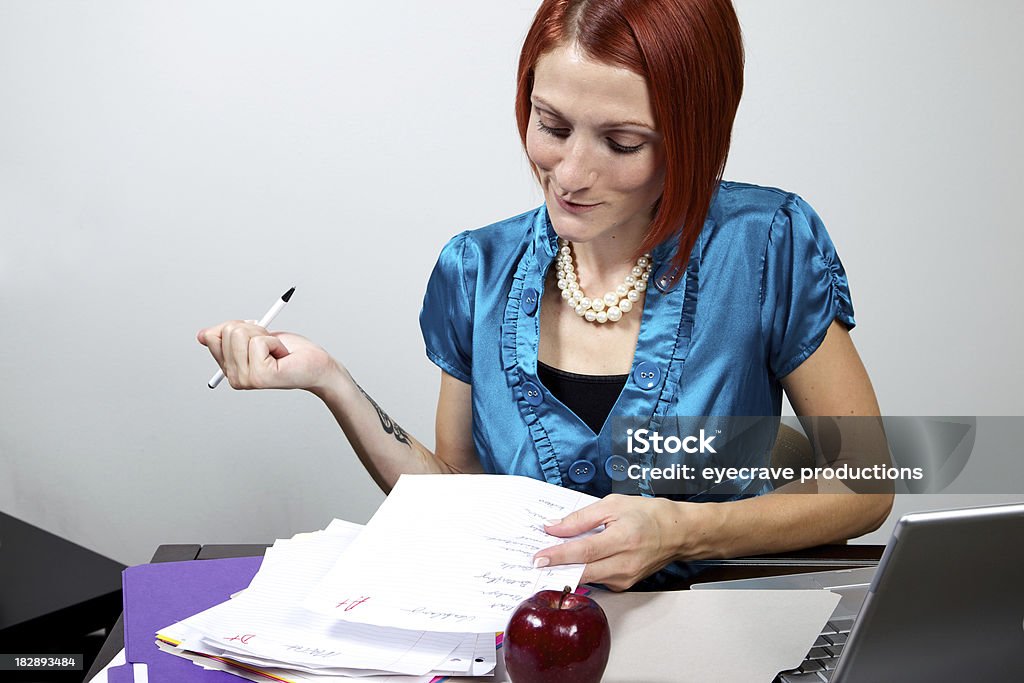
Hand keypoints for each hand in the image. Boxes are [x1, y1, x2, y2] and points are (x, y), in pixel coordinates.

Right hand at [197, 320, 341, 392]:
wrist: (316, 365)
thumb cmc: (289, 351)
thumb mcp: (254, 335)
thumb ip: (228, 334)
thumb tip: (202, 335)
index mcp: (229, 367)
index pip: (212, 335)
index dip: (238, 326)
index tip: (256, 336)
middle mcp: (233, 378)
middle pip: (227, 331)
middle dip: (253, 329)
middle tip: (270, 345)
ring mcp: (244, 380)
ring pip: (241, 334)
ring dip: (264, 335)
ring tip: (276, 350)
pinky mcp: (259, 377)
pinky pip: (258, 342)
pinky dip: (274, 342)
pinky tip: (282, 356)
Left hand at [533, 494, 708, 590]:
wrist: (678, 533)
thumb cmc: (650, 516)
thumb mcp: (613, 505)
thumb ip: (581, 518)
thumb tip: (555, 528)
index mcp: (623, 539)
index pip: (583, 551)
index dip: (558, 555)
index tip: (538, 557)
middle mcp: (625, 564)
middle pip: (582, 571)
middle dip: (557, 568)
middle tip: (536, 563)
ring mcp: (625, 578)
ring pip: (588, 578)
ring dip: (569, 569)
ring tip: (555, 556)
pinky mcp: (624, 585)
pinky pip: (597, 579)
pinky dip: (584, 570)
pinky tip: (579, 560)